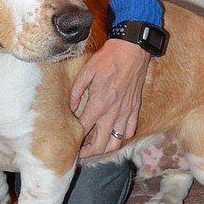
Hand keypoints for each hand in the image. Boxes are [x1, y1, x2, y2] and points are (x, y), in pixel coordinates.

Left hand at [69, 39, 150, 157]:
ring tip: (96, 147)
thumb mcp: (86, 72)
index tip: (68, 143)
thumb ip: (76, 92)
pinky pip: (129, 131)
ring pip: (116, 142)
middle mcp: (113, 112)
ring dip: (105, 148)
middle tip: (80, 153)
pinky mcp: (135, 109)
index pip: (84, 130)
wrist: (132, 50)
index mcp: (99, 104)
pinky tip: (114, 134)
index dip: (75, 139)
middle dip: (88, 152)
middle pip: (101, 144)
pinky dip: (121, 137)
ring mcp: (126, 112)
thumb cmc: (108, 59)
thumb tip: (69, 107)